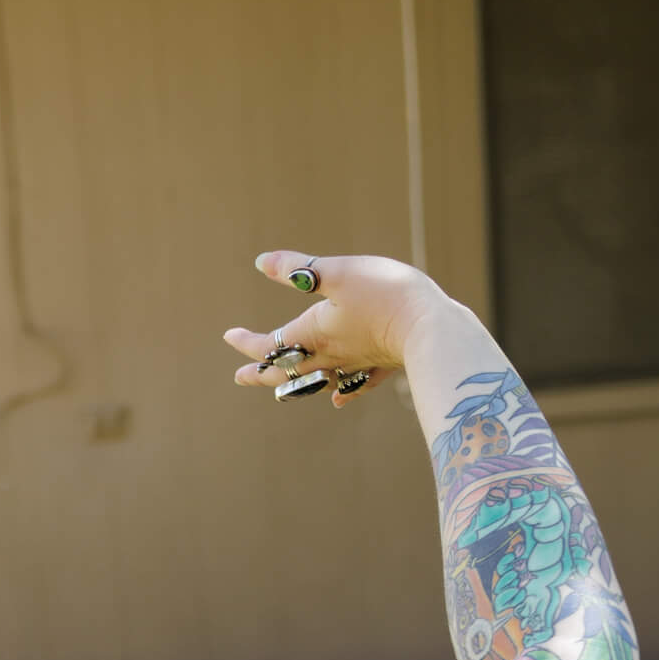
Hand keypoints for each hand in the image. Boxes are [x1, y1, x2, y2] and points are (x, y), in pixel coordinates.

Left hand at [222, 249, 455, 408]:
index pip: (269, 345)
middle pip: (286, 372)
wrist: (430, 326)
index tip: (228, 337)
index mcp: (313, 333)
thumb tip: (262, 262)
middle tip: (241, 377)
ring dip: (295, 384)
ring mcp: (356, 364)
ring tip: (282, 387)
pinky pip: (356, 385)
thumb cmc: (383, 294)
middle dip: (261, 373)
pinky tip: (338, 397)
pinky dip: (341, 390)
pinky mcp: (382, 366)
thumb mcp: (336, 272)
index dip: (246, 343)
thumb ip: (297, 269)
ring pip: (316, 381)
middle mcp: (330, 355)